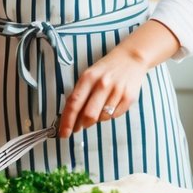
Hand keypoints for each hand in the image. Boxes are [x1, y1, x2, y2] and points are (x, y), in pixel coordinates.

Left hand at [58, 20, 180, 136]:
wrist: (130, 58)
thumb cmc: (106, 69)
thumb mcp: (89, 75)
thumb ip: (80, 94)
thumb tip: (71, 117)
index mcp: (88, 77)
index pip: (74, 103)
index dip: (67, 121)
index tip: (62, 133)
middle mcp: (102, 84)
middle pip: (88, 115)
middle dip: (81, 125)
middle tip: (78, 127)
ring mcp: (116, 92)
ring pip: (102, 117)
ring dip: (96, 119)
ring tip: (98, 108)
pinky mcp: (128, 98)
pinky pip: (115, 116)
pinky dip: (109, 115)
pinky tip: (110, 104)